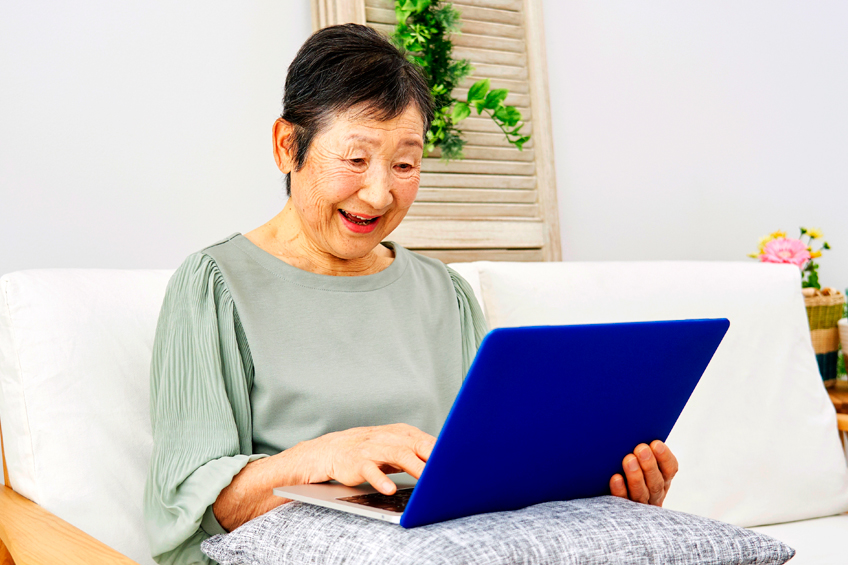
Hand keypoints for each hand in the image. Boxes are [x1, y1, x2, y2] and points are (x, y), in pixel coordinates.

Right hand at [303, 423, 435, 494]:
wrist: (332, 450)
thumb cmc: (371, 450)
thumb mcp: (396, 448)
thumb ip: (417, 453)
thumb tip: (445, 465)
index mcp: (403, 433)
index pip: (428, 441)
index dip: (443, 454)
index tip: (459, 465)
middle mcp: (390, 437)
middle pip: (417, 445)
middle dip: (433, 457)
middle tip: (447, 472)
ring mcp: (373, 449)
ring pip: (398, 455)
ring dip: (415, 467)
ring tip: (427, 481)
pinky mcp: (358, 462)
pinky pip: (371, 470)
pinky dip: (381, 479)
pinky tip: (389, 489)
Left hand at [609, 440, 677, 506]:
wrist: (610, 501)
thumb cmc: (626, 467)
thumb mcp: (638, 460)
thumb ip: (642, 450)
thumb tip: (634, 428)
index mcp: (662, 478)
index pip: (670, 469)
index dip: (664, 457)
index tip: (655, 443)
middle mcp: (654, 494)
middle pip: (656, 482)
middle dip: (649, 465)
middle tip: (641, 449)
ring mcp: (640, 505)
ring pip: (641, 493)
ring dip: (636, 476)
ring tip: (629, 460)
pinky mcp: (624, 511)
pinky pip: (623, 502)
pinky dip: (620, 490)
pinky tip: (616, 478)